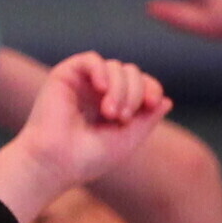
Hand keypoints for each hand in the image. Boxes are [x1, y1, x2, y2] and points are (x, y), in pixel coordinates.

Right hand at [10, 52, 170, 194]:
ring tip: (109, 113)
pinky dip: (101, 70)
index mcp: (114, 106)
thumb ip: (148, 119)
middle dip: (135, 92)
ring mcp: (82, 83)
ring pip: (115, 66)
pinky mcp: (65, 75)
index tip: (151, 105)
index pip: (142, 85)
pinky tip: (100, 88)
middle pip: (132, 73)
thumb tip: (167, 99)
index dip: (151, 89)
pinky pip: (91, 59)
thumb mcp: (127, 140)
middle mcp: (98, 92)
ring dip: (120, 88)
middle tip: (122, 117)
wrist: (54, 163)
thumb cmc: (87, 158)